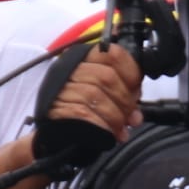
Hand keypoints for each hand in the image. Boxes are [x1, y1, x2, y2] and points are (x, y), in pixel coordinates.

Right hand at [33, 42, 143, 166]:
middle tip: (130, 115)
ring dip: (114, 116)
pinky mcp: (56, 109)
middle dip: (124, 100)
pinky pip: (84, 114)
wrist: (53, 135)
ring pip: (95, 95)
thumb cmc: (83, 111)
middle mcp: (70, 70)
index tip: (135, 89)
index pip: (111, 53)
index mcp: (84, 59)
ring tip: (119, 128)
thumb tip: (136, 115)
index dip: (130, 71)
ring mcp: (60, 89)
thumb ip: (123, 96)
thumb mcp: (103, 95)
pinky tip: (108, 133)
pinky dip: (101, 126)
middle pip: (106, 77)